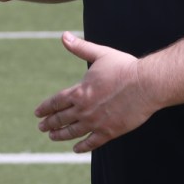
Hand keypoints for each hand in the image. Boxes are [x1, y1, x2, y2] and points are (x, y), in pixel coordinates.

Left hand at [35, 32, 155, 152]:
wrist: (146, 85)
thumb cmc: (124, 67)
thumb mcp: (100, 54)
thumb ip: (80, 48)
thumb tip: (63, 36)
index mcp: (79, 92)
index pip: (56, 102)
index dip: (45, 108)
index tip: (37, 113)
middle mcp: (84, 110)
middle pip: (61, 119)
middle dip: (49, 123)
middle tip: (41, 127)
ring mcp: (96, 123)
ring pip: (73, 132)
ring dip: (61, 135)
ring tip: (53, 136)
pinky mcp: (109, 132)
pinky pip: (92, 142)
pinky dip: (82, 146)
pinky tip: (76, 148)